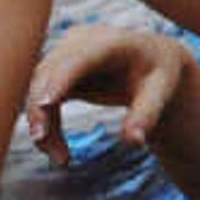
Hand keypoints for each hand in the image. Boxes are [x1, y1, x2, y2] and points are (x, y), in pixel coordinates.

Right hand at [24, 20, 193, 163]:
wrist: (154, 62)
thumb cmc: (160, 74)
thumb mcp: (160, 92)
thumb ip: (146, 115)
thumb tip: (134, 141)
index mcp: (111, 42)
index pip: (79, 58)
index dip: (60, 79)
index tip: (46, 104)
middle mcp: (82, 41)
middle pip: (49, 73)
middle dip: (41, 110)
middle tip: (48, 148)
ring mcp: (66, 52)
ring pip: (39, 87)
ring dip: (42, 123)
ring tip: (61, 159)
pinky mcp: (59, 69)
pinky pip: (42, 96)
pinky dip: (46, 122)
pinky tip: (56, 147)